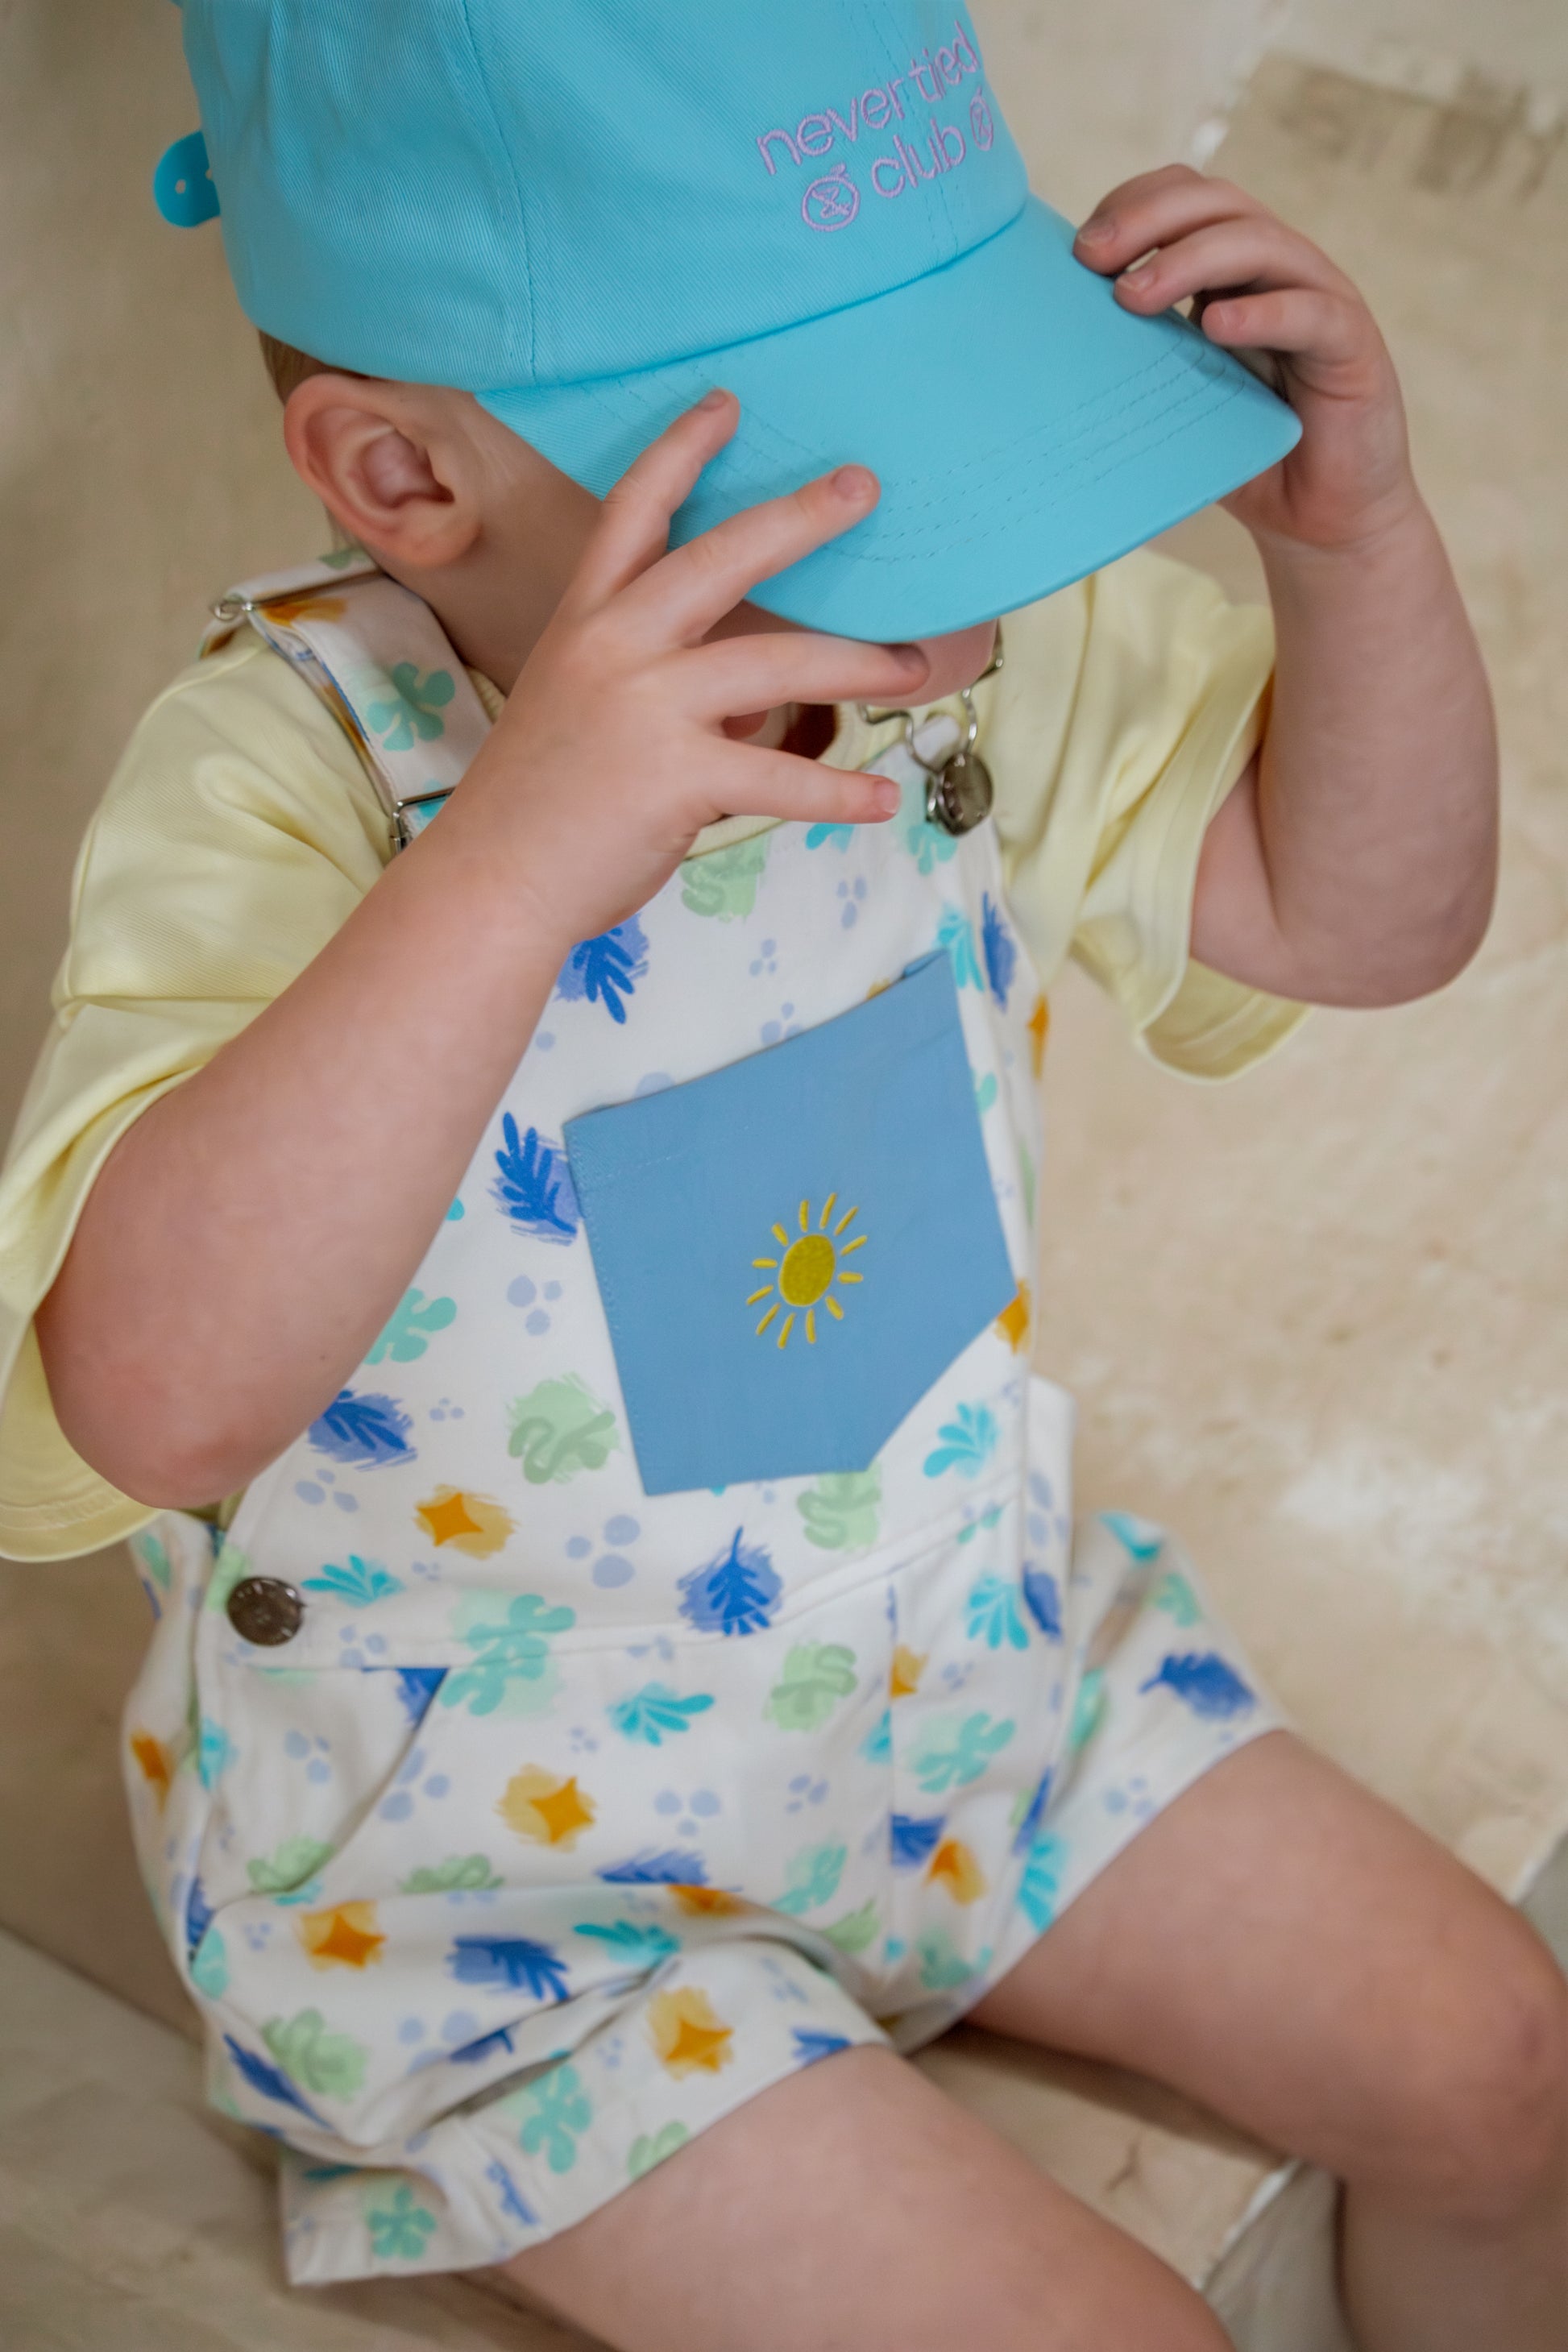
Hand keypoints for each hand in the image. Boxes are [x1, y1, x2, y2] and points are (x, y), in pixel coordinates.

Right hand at [444, 390, 926, 943]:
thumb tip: (755, 701)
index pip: (634, 509)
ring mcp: (647, 709)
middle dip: (801, 518)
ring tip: (912, 667)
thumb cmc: (539, 802)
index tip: (728, 403)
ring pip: (778, 665)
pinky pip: (781, 779)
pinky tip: (881, 798)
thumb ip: (665, 685)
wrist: (493, 881)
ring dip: (857, 664)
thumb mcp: (582, 710)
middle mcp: (615, 647)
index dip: (681, 450)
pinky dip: (839, 793)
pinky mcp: (677, 780)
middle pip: (721, 558)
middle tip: (864, 487)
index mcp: (586, 619)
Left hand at [1074, 166, 1416, 553]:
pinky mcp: (1354, 346)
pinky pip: (1312, 314)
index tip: (1078, 251)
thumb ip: (1136, 357)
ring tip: (1134, 296)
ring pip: (1262, 244)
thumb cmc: (1239, 455)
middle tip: (1092, 258)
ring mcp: (1321, 299)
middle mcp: (1279, 269)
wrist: (1317, 520)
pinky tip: (1217, 326)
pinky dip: (1263, 313)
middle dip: (1149, 219)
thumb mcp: (1173, 397)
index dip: (1133, 205)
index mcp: (1234, 269)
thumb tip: (1045, 343)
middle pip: (1219, 203)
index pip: (1187, 199)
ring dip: (1191, 259)